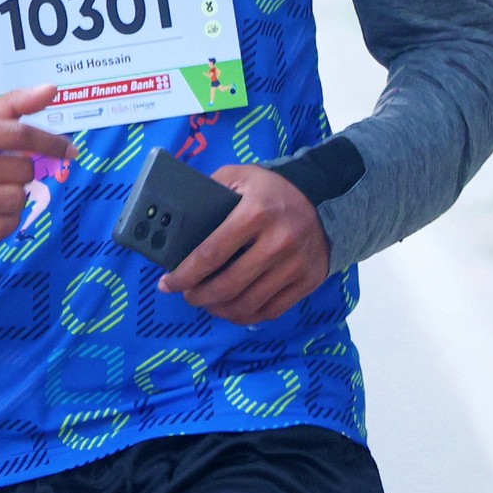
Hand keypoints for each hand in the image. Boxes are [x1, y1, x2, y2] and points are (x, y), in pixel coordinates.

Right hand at [0, 85, 76, 249]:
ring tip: (1, 191)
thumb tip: (52, 89)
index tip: (69, 150)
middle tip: (10, 171)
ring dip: (18, 196)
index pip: (19, 134)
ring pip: (14, 200)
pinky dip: (9, 222)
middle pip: (21, 170)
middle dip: (25, 171)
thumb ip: (10, 105)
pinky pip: (1, 230)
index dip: (51, 142)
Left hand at [160, 165, 329, 326]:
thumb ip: (210, 192)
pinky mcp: (308, 281)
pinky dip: (246, 315)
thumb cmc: (272, 189)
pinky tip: (233, 309)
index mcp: (255, 213)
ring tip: (207, 303)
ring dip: (220, 309)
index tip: (168, 284)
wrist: (323, 197)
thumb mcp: (240, 176)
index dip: (184, 275)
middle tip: (188, 295)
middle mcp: (278, 242)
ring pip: (248, 304)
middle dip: (198, 296)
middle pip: (227, 285)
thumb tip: (179, 220)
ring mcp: (295, 265)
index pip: (210, 254)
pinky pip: (272, 311)